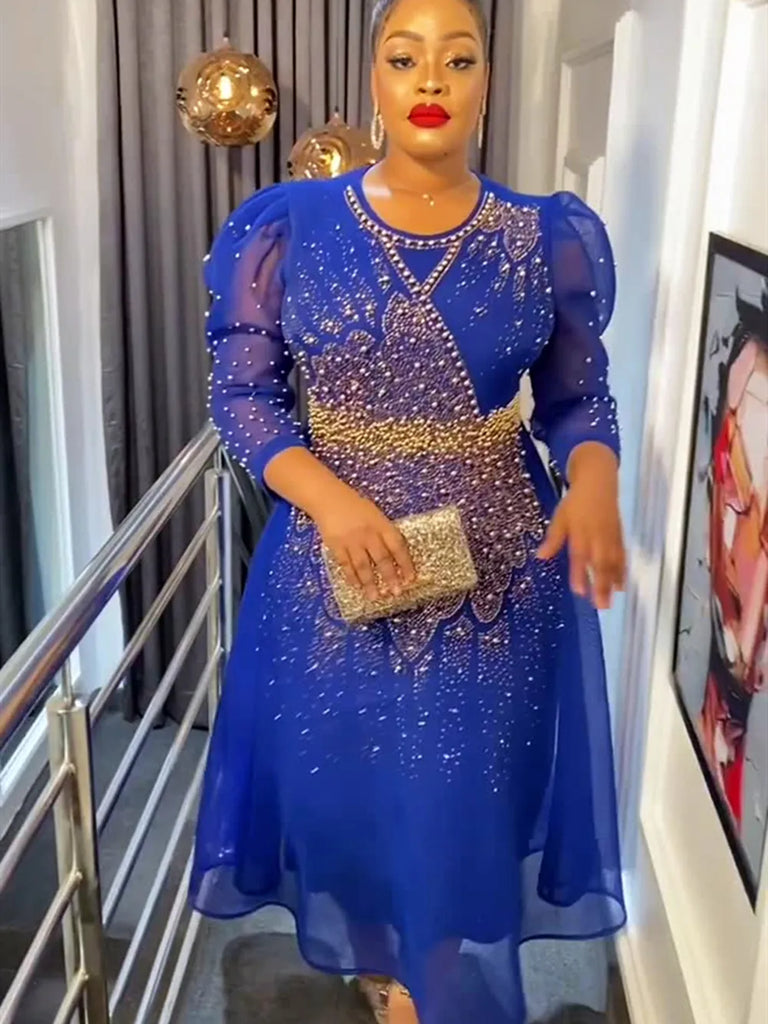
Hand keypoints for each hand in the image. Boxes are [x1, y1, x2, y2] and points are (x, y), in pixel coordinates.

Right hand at [312, 485, 416, 602]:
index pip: (397, 546)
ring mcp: (351, 540)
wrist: (328, 498)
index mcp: (381, 524)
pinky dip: (352, 577)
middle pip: (381, 559)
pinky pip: (346, 565)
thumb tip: (396, 559)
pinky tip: (357, 586)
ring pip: (363, 566)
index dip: (405, 563)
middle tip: (395, 592)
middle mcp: (368, 533)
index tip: (410, 579)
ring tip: (375, 597)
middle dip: (390, 577)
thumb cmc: (355, 507)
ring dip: (370, 583)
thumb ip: (385, 534)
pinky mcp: (336, 545)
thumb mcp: (375, 515)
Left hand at [536, 444, 625, 609]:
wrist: (598, 481)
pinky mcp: (618, 535)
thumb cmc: (575, 501)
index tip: (579, 591)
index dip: (579, 574)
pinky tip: (621, 584)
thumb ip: (553, 539)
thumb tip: (539, 556)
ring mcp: (610, 537)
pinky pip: (622, 556)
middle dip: (600, 585)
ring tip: (611, 600)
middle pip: (600, 564)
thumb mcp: (559, 517)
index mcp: (580, 533)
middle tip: (601, 605)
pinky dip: (622, 570)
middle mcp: (597, 537)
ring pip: (613, 563)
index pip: (579, 557)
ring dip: (612, 582)